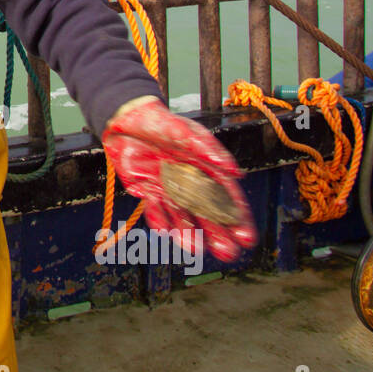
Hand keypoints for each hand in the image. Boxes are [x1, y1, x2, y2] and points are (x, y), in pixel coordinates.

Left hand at [102, 97, 255, 261]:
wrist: (127, 118)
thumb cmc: (163, 123)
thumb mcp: (188, 133)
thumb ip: (209, 151)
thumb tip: (235, 172)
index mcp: (206, 168)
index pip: (227, 196)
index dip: (238, 217)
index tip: (246, 237)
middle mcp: (190, 183)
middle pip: (207, 212)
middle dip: (218, 233)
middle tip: (228, 253)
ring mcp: (169, 189)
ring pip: (182, 215)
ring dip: (189, 233)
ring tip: (196, 250)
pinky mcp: (147, 191)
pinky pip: (155, 210)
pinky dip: (160, 221)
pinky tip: (169, 235)